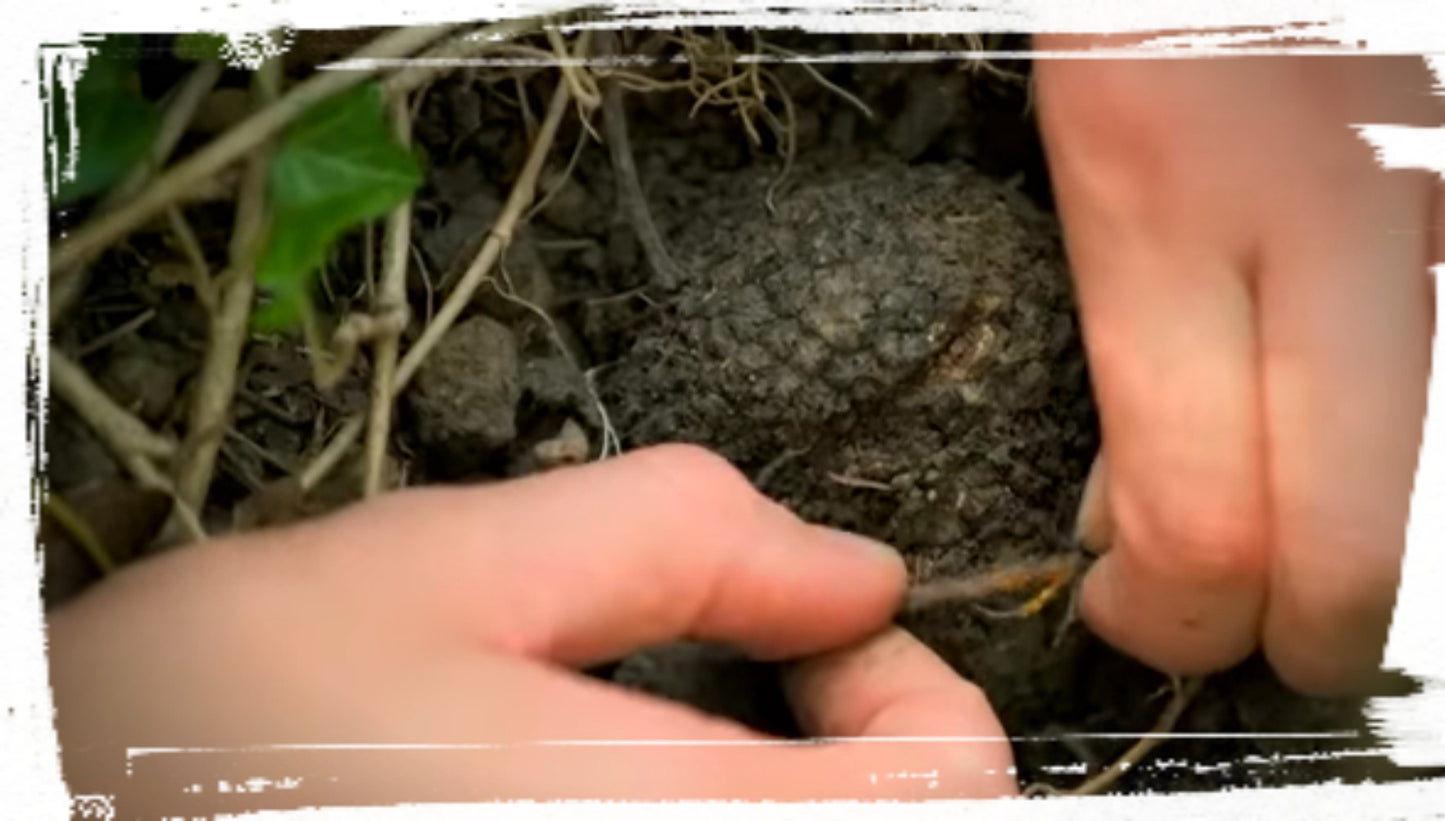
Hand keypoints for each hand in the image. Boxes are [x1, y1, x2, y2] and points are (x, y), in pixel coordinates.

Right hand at [47, 445, 1015, 813]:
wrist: (82, 802)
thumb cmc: (227, 718)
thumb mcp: (449, 571)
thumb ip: (680, 538)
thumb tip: (851, 569)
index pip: (949, 793)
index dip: (912, 690)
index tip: (811, 634)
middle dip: (871, 756)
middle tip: (761, 682)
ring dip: (812, 795)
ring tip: (685, 742)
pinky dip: (730, 816)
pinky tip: (636, 786)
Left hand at [1034, 43, 1442, 693]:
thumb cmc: (1169, 22)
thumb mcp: (1099, 171)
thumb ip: (1133, 367)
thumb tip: (1135, 537)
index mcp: (1175, 202)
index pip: (1201, 516)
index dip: (1169, 616)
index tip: (1135, 617)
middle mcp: (1354, 220)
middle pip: (1350, 544)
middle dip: (1298, 633)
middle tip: (1259, 640)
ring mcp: (1443, 219)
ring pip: (1420, 480)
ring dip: (1363, 557)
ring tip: (1303, 557)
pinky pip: (1434, 388)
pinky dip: (1400, 456)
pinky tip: (1354, 448)